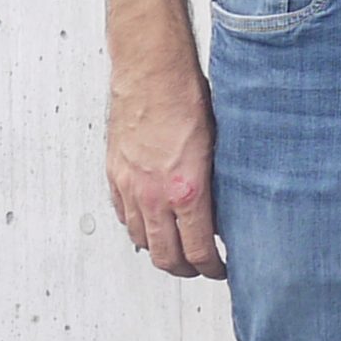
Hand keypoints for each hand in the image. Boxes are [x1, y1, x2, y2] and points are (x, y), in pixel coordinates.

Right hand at [106, 54, 224, 278]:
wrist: (150, 70)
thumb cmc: (186, 98)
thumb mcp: (218, 146)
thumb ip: (217, 186)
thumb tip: (225, 210)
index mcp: (187, 191)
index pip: (199, 251)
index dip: (212, 268)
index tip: (220, 269)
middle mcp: (154, 196)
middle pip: (166, 256)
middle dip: (185, 269)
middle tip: (198, 268)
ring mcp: (130, 187)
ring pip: (141, 239)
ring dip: (159, 249)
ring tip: (175, 247)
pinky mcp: (114, 174)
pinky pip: (122, 214)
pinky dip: (137, 225)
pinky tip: (149, 221)